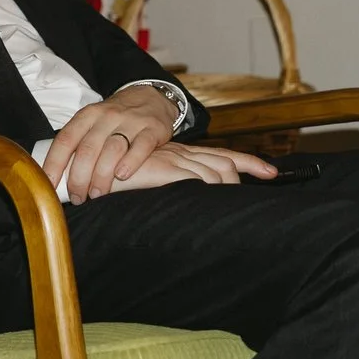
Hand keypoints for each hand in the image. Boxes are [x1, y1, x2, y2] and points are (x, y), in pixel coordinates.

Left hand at [42, 87, 187, 202]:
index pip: (65, 140)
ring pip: (112, 149)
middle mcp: (106, 117)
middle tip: (78, 198)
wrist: (151, 97)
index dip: (55, 163)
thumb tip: (57, 177)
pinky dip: (130, 162)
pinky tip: (122, 176)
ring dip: (102, 175)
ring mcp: (130, 122)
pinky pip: (141, 146)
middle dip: (79, 178)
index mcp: (87, 116)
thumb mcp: (93, 122)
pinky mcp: (152, 128)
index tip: (50, 185)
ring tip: (96, 194)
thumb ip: (79, 144)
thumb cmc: (115, 119)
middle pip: (88, 149)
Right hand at [86, 142, 278, 199]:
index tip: (272, 171)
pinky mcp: (163, 168)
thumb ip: (167, 186)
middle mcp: (178, 153)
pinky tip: (219, 200)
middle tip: (268, 182)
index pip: (219, 155)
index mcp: (176, 154)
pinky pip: (197, 178)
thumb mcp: (146, 180)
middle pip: (224, 159)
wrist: (87, 169)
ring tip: (240, 203)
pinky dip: (212, 189)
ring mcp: (171, 159)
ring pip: (215, 169)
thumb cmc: (113, 178)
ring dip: (230, 186)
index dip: (247, 162)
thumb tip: (189, 206)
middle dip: (249, 169)